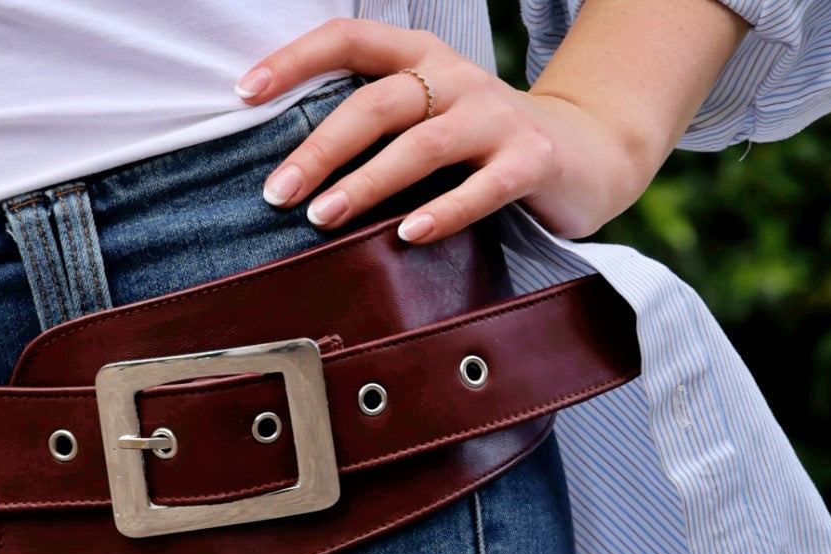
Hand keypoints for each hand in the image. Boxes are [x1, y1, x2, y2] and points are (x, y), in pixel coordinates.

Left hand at [235, 19, 656, 243]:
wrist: (586, 152)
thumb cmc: (480, 143)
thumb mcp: (424, 118)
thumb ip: (371, 128)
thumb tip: (284, 170)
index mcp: (421, 59)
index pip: (349, 39)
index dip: (295, 60)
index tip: (244, 94)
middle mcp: (456, 78)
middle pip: (377, 103)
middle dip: (320, 148)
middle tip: (278, 191)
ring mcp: (497, 117)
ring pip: (422, 145)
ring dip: (367, 183)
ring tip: (322, 218)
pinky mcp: (532, 160)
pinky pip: (483, 186)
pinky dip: (444, 211)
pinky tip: (408, 236)